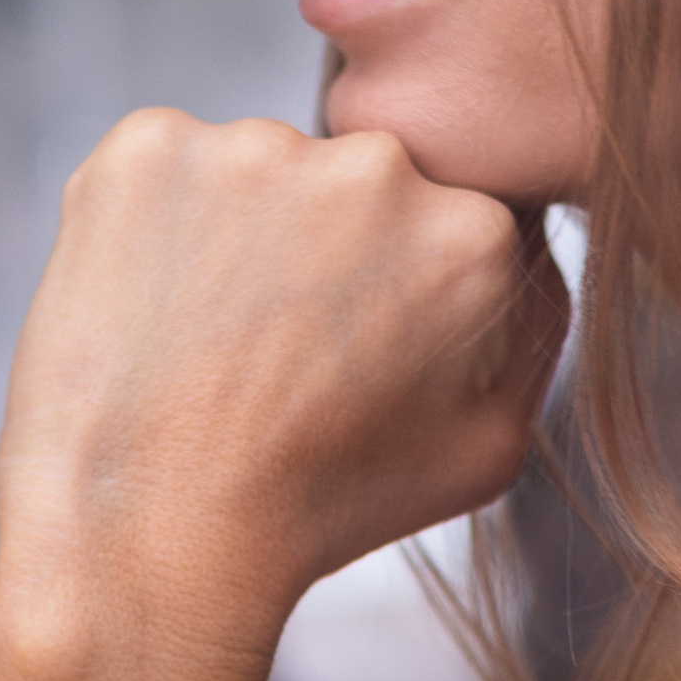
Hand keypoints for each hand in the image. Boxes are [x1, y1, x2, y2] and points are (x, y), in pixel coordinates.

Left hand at [0, 113, 567, 664]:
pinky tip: (152, 308)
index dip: (396, 281)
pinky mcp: (147, 146)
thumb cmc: (318, 506)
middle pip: (356, 181)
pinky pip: (165, 161)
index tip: (356, 341)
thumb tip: (520, 247)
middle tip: (275, 347)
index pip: (446, 214)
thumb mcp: (486, 446)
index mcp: (473, 234)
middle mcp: (376, 167)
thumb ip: (532, 327)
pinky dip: (153, 221)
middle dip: (324, 244)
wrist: (155, 534)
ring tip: (207, 339)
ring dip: (239, 231)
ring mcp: (256, 146)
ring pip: (259, 169)